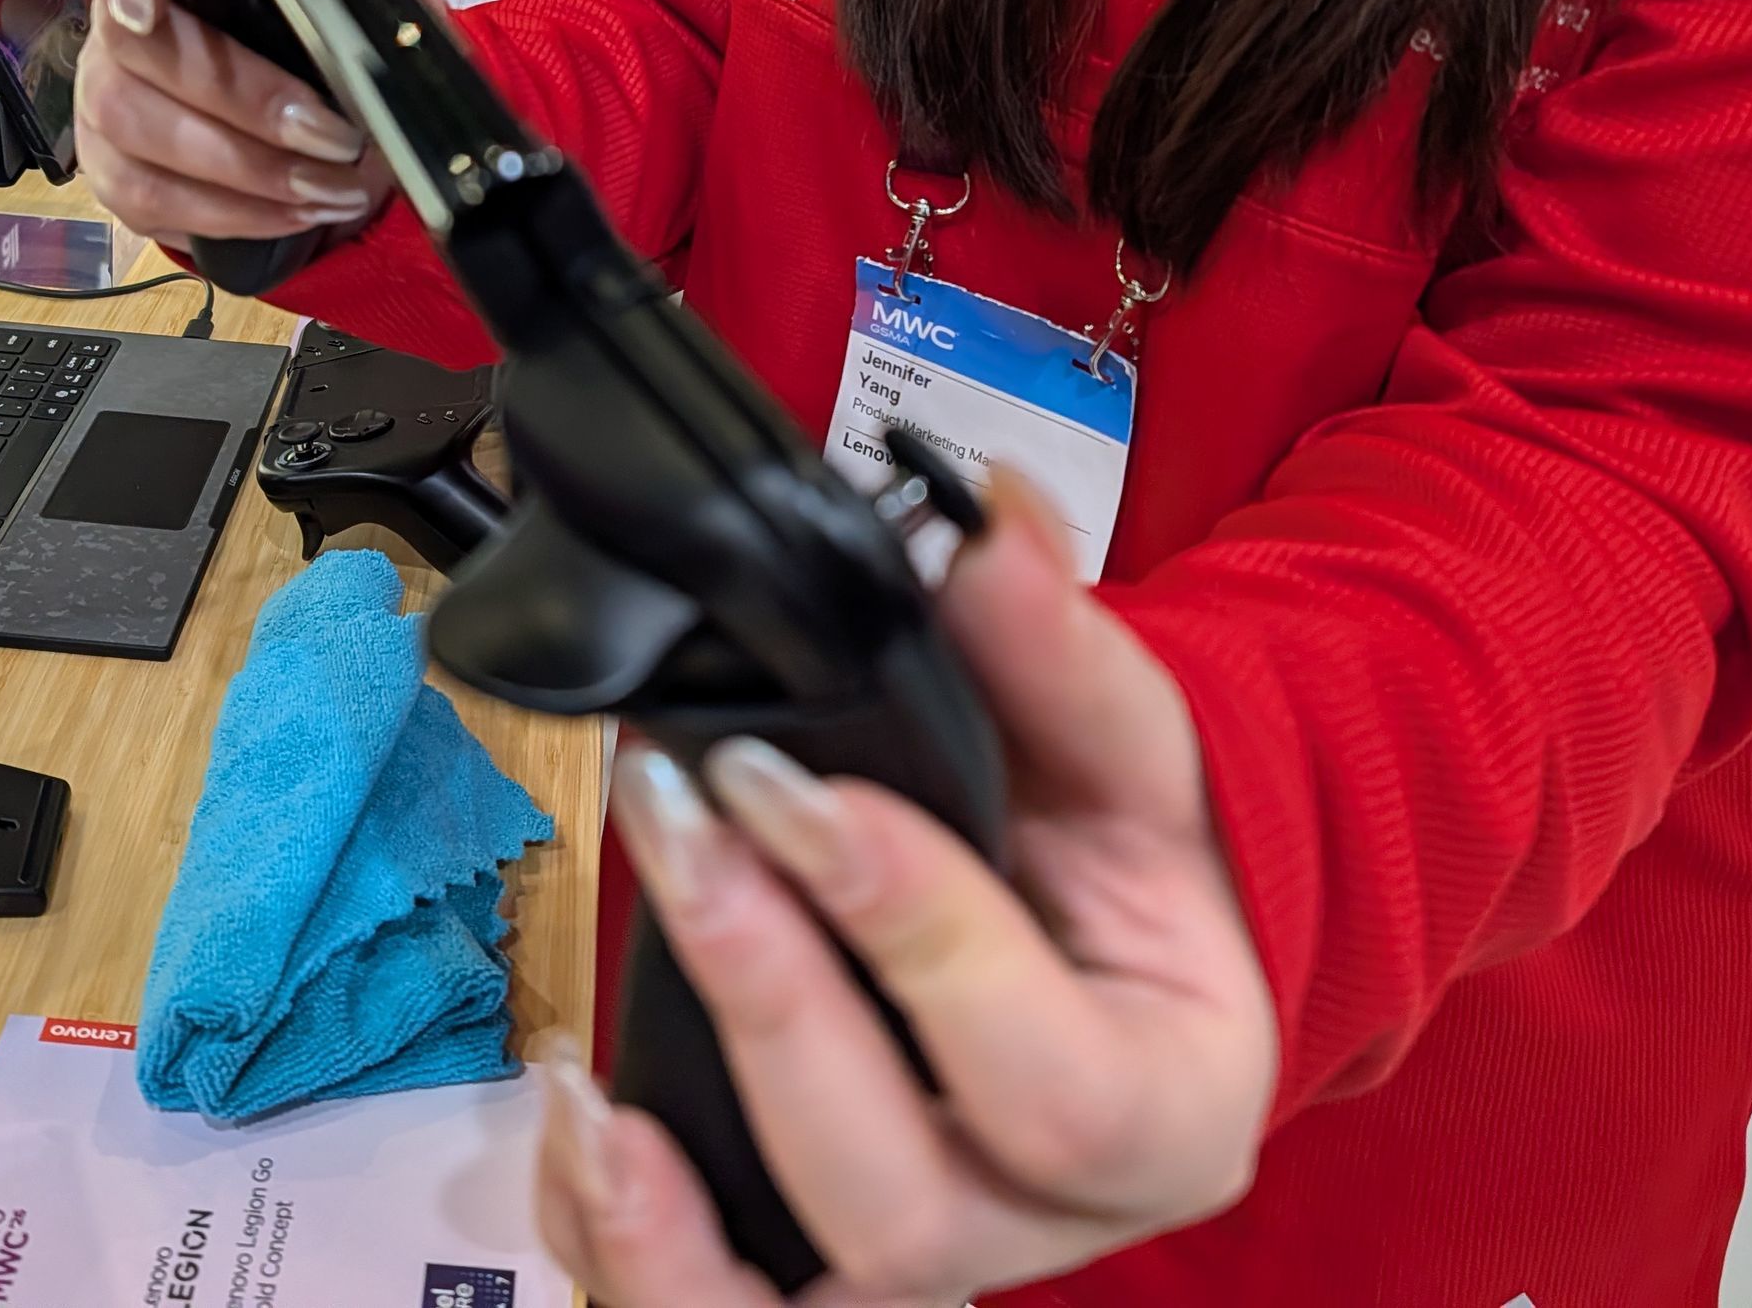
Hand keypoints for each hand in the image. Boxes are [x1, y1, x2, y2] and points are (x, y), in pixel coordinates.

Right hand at [71, 0, 445, 247]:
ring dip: (253, 171)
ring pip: (147, 141)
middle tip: (332, 131)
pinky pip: (158, 206)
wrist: (353, 121)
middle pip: (138, 64)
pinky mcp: (127, 178)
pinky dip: (240, 214)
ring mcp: (111, 106)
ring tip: (336, 179)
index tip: (150, 1)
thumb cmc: (344, 16)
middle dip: (244, 103)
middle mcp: (121, 27)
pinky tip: (299, 208)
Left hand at [537, 474, 1277, 1305]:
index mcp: (1172, 1105)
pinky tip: (580, 1131)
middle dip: (769, 1002)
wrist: (1115, 940)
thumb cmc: (1123, 856)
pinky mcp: (826, 1263)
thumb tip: (975, 520)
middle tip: (679, 823)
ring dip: (669, 1208)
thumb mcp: (1125, 745)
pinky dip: (631, 1250)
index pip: (1047, 1079)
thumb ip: (1055, 644)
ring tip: (587, 1073)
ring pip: (806, 1299)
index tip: (784, 780)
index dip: (905, 930)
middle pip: (904, 1203)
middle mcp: (1057, 1223)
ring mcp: (939, 1259)